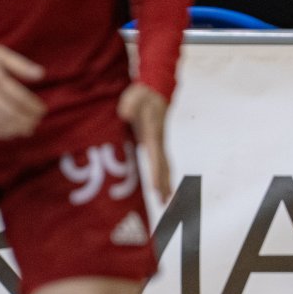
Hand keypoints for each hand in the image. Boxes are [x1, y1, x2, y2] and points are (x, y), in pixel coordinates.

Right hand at [0, 45, 45, 139]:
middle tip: (37, 122)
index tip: (42, 110)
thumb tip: (41, 75)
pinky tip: (11, 133)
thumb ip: (21, 65)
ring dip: (16, 129)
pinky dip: (1, 133)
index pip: (20, 98)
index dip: (33, 107)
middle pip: (12, 113)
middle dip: (27, 120)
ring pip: (0, 123)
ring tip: (28, 130)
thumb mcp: (0, 54)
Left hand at [117, 82, 173, 202]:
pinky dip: (163, 176)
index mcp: (153, 133)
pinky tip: (162, 186)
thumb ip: (130, 105)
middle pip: (163, 166)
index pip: (155, 157)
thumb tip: (126, 112)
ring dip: (166, 184)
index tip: (154, 189)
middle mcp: (158, 141)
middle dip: (164, 185)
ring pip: (164, 166)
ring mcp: (158, 143)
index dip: (155, 173)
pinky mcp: (154, 143)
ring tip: (166, 201)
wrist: (154, 90)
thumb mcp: (134, 97)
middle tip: (164, 204)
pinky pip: (161, 163)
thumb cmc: (143, 95)